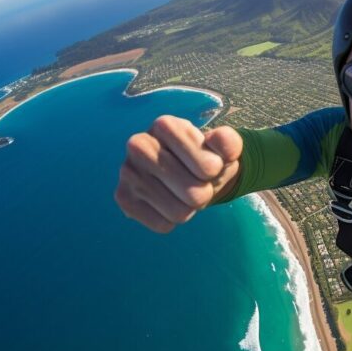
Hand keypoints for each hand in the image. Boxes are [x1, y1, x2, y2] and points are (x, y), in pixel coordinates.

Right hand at [114, 115, 242, 232]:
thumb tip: (220, 140)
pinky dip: (171, 219)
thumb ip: (229, 142)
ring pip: (179, 213)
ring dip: (189, 208)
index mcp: (165, 125)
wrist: (186, 174)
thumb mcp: (224, 149)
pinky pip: (162, 225)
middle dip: (204, 193)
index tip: (207, 163)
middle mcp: (139, 144)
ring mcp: (128, 172)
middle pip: (195, 194)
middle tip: (196, 181)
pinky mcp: (122, 197)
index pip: (209, 169)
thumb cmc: (206, 159)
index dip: (216, 172)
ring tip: (182, 191)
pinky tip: (166, 201)